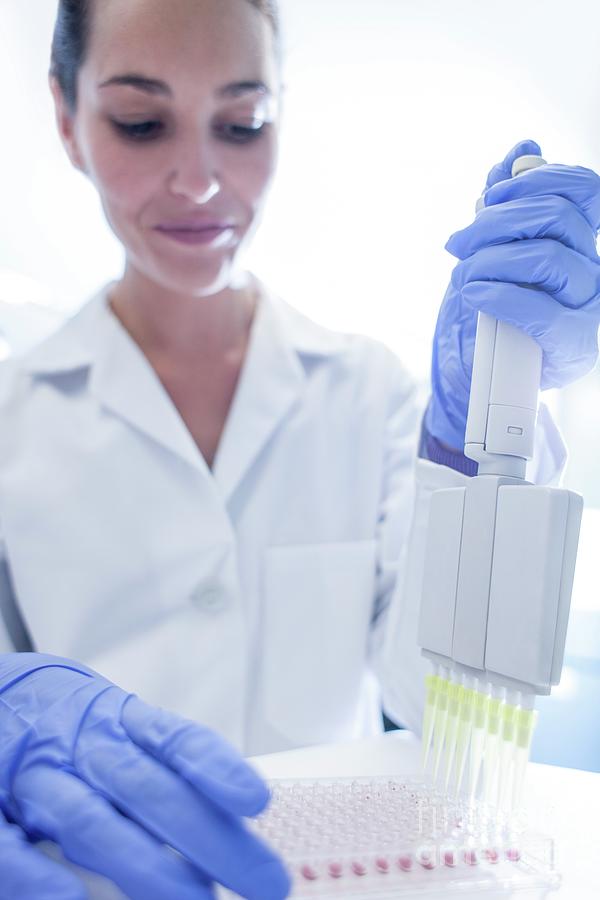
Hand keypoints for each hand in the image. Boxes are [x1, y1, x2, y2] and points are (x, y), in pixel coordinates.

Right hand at [0, 653, 289, 899]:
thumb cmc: (69, 727)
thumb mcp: (117, 732)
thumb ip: (164, 771)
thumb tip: (228, 823)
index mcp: (120, 722)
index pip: (176, 741)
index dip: (217, 769)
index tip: (258, 801)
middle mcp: (84, 746)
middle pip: (149, 788)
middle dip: (207, 836)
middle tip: (262, 879)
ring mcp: (36, 777)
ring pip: (91, 821)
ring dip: (144, 863)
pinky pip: (11, 847)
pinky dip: (38, 876)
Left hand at [426, 139, 599, 449]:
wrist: (492, 369)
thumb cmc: (499, 304)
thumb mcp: (498, 248)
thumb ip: (510, 201)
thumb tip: (523, 151)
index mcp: (582, 239)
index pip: (585, 190)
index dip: (539, 181)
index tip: (491, 196)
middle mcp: (594, 266)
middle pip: (557, 218)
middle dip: (496, 223)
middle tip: (458, 243)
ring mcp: (588, 305)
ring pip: (546, 258)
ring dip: (489, 260)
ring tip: (461, 274)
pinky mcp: (572, 342)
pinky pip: (539, 309)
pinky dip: (497, 294)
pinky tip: (472, 293)